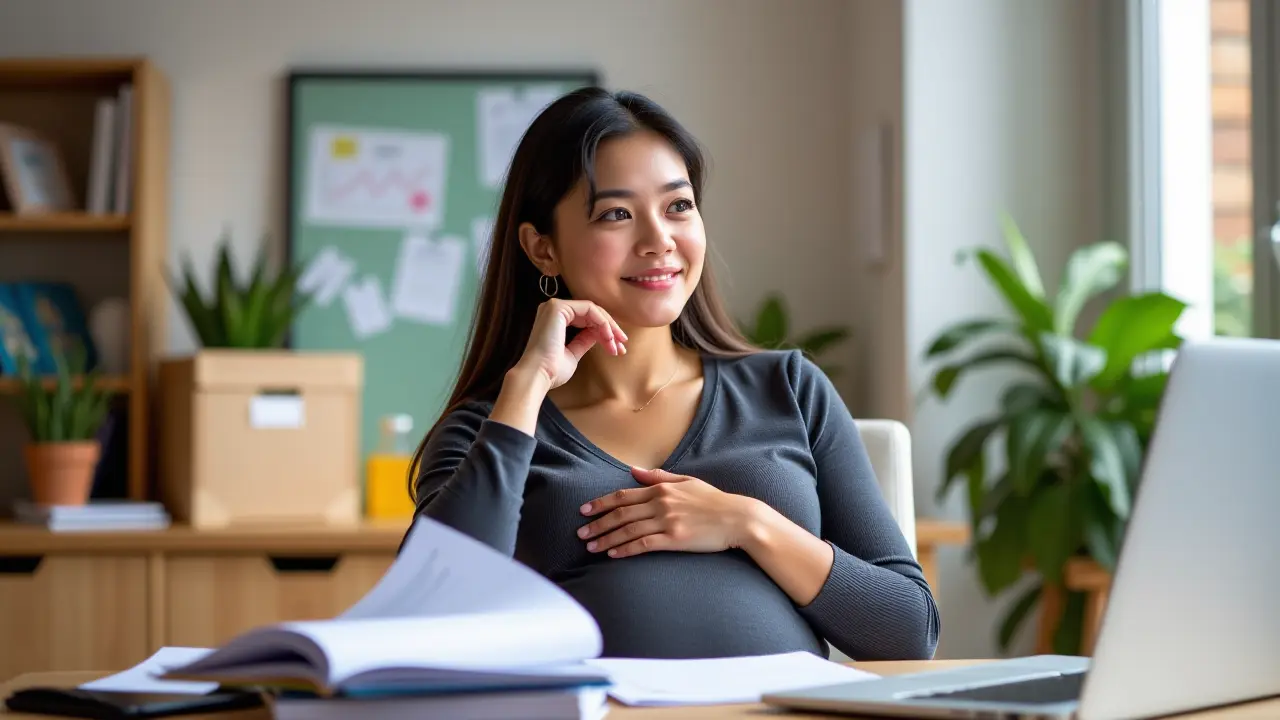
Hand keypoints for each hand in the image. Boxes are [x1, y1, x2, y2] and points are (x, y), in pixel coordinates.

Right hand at [514, 299, 627, 390]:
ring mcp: (555, 306)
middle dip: (610, 329)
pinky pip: (589, 309)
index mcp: (555, 320)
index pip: (587, 320)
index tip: (618, 349)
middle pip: (592, 313)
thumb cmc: (552, 371)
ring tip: (617, 345)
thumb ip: (584, 341)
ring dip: (609, 327)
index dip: (605, 332)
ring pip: (593, 310)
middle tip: (623, 345)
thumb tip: (598, 335)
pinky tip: (608, 338)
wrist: (538, 375)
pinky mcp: (558, 307)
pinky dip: (602, 323)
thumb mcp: (574, 354)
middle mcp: (553, 310)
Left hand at [576, 467, 760, 557]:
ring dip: (606, 538)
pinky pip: (643, 545)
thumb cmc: (714, 501)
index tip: (585, 510)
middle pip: (620, 514)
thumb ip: (658, 477)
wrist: (737, 518)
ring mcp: (667, 521)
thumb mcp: (687, 481)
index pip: (623, 496)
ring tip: (591, 546)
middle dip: (598, 523)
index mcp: (661, 489)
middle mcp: (660, 503)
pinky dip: (625, 549)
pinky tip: (613, 554)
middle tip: (580, 533)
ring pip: (628, 530)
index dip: (601, 503)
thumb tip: (634, 470)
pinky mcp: (674, 539)